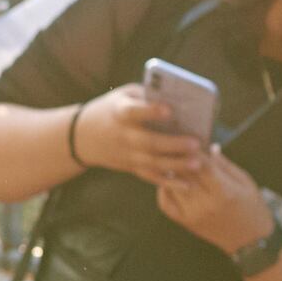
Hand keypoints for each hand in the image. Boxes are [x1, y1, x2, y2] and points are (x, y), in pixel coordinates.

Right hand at [71, 84, 207, 185]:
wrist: (84, 135)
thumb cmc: (113, 109)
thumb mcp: (124, 95)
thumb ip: (147, 95)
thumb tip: (179, 96)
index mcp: (120, 113)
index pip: (133, 112)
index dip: (150, 111)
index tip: (169, 109)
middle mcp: (123, 135)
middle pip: (148, 142)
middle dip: (172, 144)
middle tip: (195, 143)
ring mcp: (127, 154)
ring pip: (152, 163)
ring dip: (176, 165)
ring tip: (197, 163)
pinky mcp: (131, 167)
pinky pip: (151, 177)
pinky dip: (169, 183)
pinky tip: (187, 185)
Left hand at [156, 148, 275, 255]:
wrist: (252, 242)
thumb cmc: (252, 207)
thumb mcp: (245, 182)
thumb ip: (224, 164)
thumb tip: (207, 146)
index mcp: (224, 191)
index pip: (201, 163)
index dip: (193, 148)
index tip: (187, 136)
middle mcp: (205, 203)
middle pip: (184, 172)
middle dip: (178, 155)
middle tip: (173, 141)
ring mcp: (193, 214)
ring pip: (172, 185)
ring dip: (169, 169)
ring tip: (168, 156)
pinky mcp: (186, 222)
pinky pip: (166, 203)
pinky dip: (164, 189)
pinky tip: (168, 179)